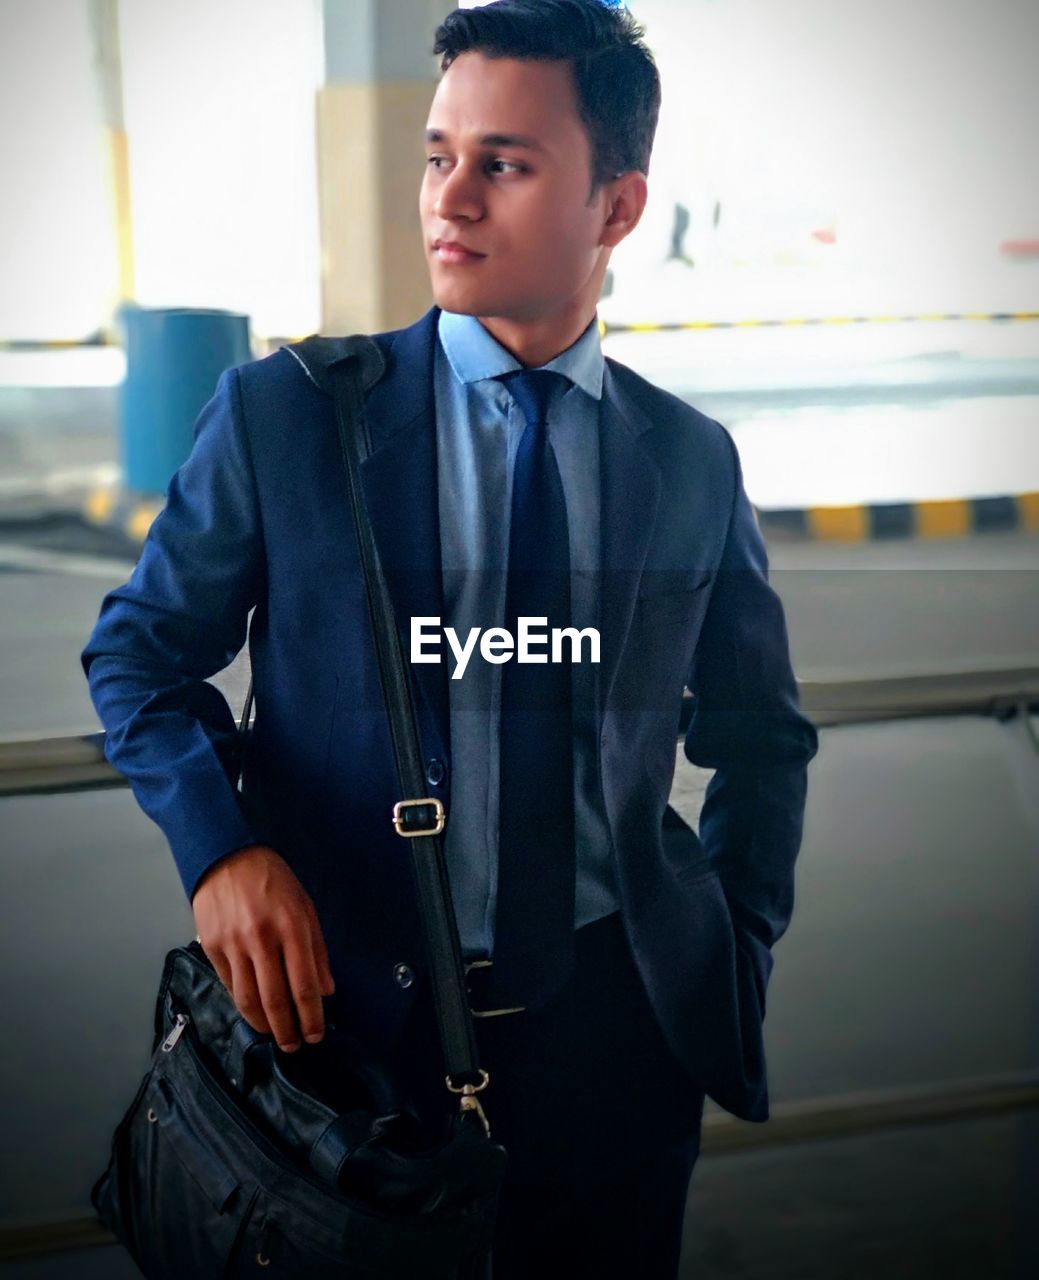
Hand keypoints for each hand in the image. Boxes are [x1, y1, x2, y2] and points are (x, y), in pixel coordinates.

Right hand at [192, 845, 334, 1051]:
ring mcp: (233, 944)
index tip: (316, 1034)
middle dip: (287, 1030)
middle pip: (275, 999)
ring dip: (263, 1024)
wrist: (228, 855)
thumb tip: (326, 990)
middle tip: (294, 1046)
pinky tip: (253, 1011)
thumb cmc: (274, 880)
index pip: (304, 985)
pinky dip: (242, 1003)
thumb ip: (317, 950)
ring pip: (248, 999)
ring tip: (273, 1035)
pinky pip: (229, 985)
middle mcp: (262, 938)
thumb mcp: (305, 906)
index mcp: (292, 927)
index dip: (311, 1017)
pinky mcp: (211, 946)